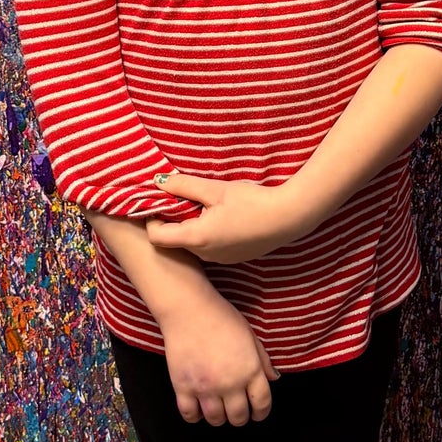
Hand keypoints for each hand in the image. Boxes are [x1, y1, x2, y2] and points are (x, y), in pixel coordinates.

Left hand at [145, 171, 309, 263]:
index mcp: (197, 238)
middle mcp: (205, 255)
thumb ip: (185, 185)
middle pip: (175, 240)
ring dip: (193, 226)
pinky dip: (209, 233)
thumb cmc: (252, 201)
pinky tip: (226, 217)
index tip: (160, 201)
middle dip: (174, 220)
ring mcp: (220, 260)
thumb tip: (157, 182)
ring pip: (194, 244)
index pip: (156, 236)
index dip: (152, 218)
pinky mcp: (234, 258)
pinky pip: (211, 248)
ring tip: (207, 205)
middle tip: (183, 197)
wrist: (289, 218)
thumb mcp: (216, 189)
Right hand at [158, 288, 279, 425]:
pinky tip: (198, 408)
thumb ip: (262, 360)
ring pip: (215, 420)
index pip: (262, 403)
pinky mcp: (183, 388)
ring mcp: (205, 388)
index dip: (262, 412)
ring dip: (219, 418)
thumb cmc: (223, 317)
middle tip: (237, 411)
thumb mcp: (250, 335)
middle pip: (238, 416)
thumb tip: (273, 378)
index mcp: (250, 369)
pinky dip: (195, 416)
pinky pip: (190, 415)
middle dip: (240, 417)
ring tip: (219, 409)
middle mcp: (230, 383)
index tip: (258, 413)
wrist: (190, 310)